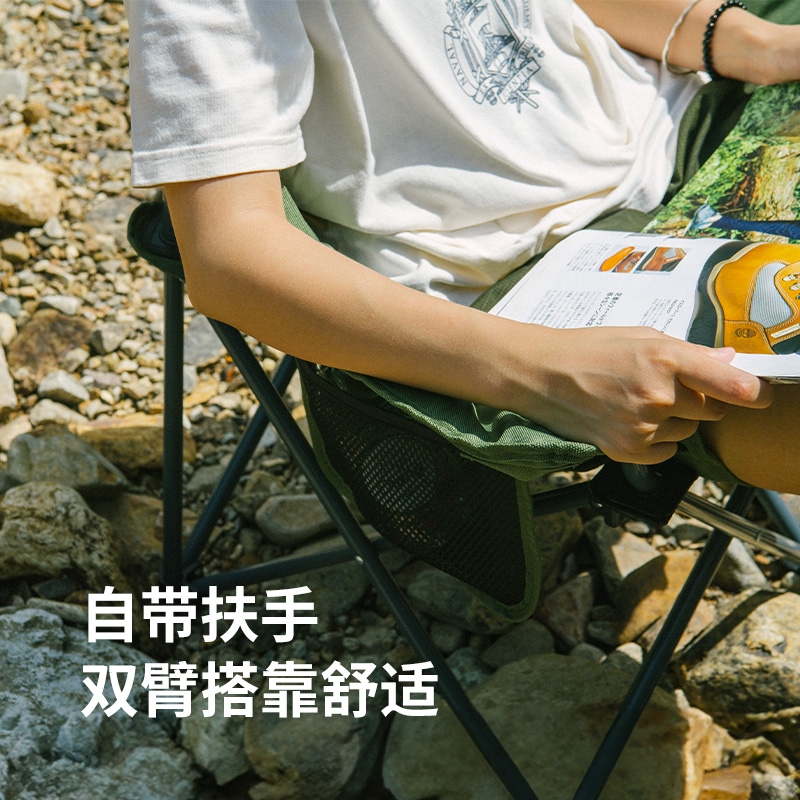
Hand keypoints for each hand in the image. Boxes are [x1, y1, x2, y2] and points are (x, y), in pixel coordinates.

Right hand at [512, 326, 773, 464]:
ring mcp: (642, 425)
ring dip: (675, 420)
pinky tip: (630, 421)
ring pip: (688, 431)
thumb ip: (688, 352)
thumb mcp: (639, 337)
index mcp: (664, 356)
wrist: (540, 375)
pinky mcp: (628, 450)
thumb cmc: (587, 349)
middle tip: (668, 388)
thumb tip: (729, 360)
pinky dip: (657, 440)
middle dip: (700, 400)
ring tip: (638, 402)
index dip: (755, 392)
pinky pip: (667, 450)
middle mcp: (657, 394)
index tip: (763, 396)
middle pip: (712, 409)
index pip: (731, 384)